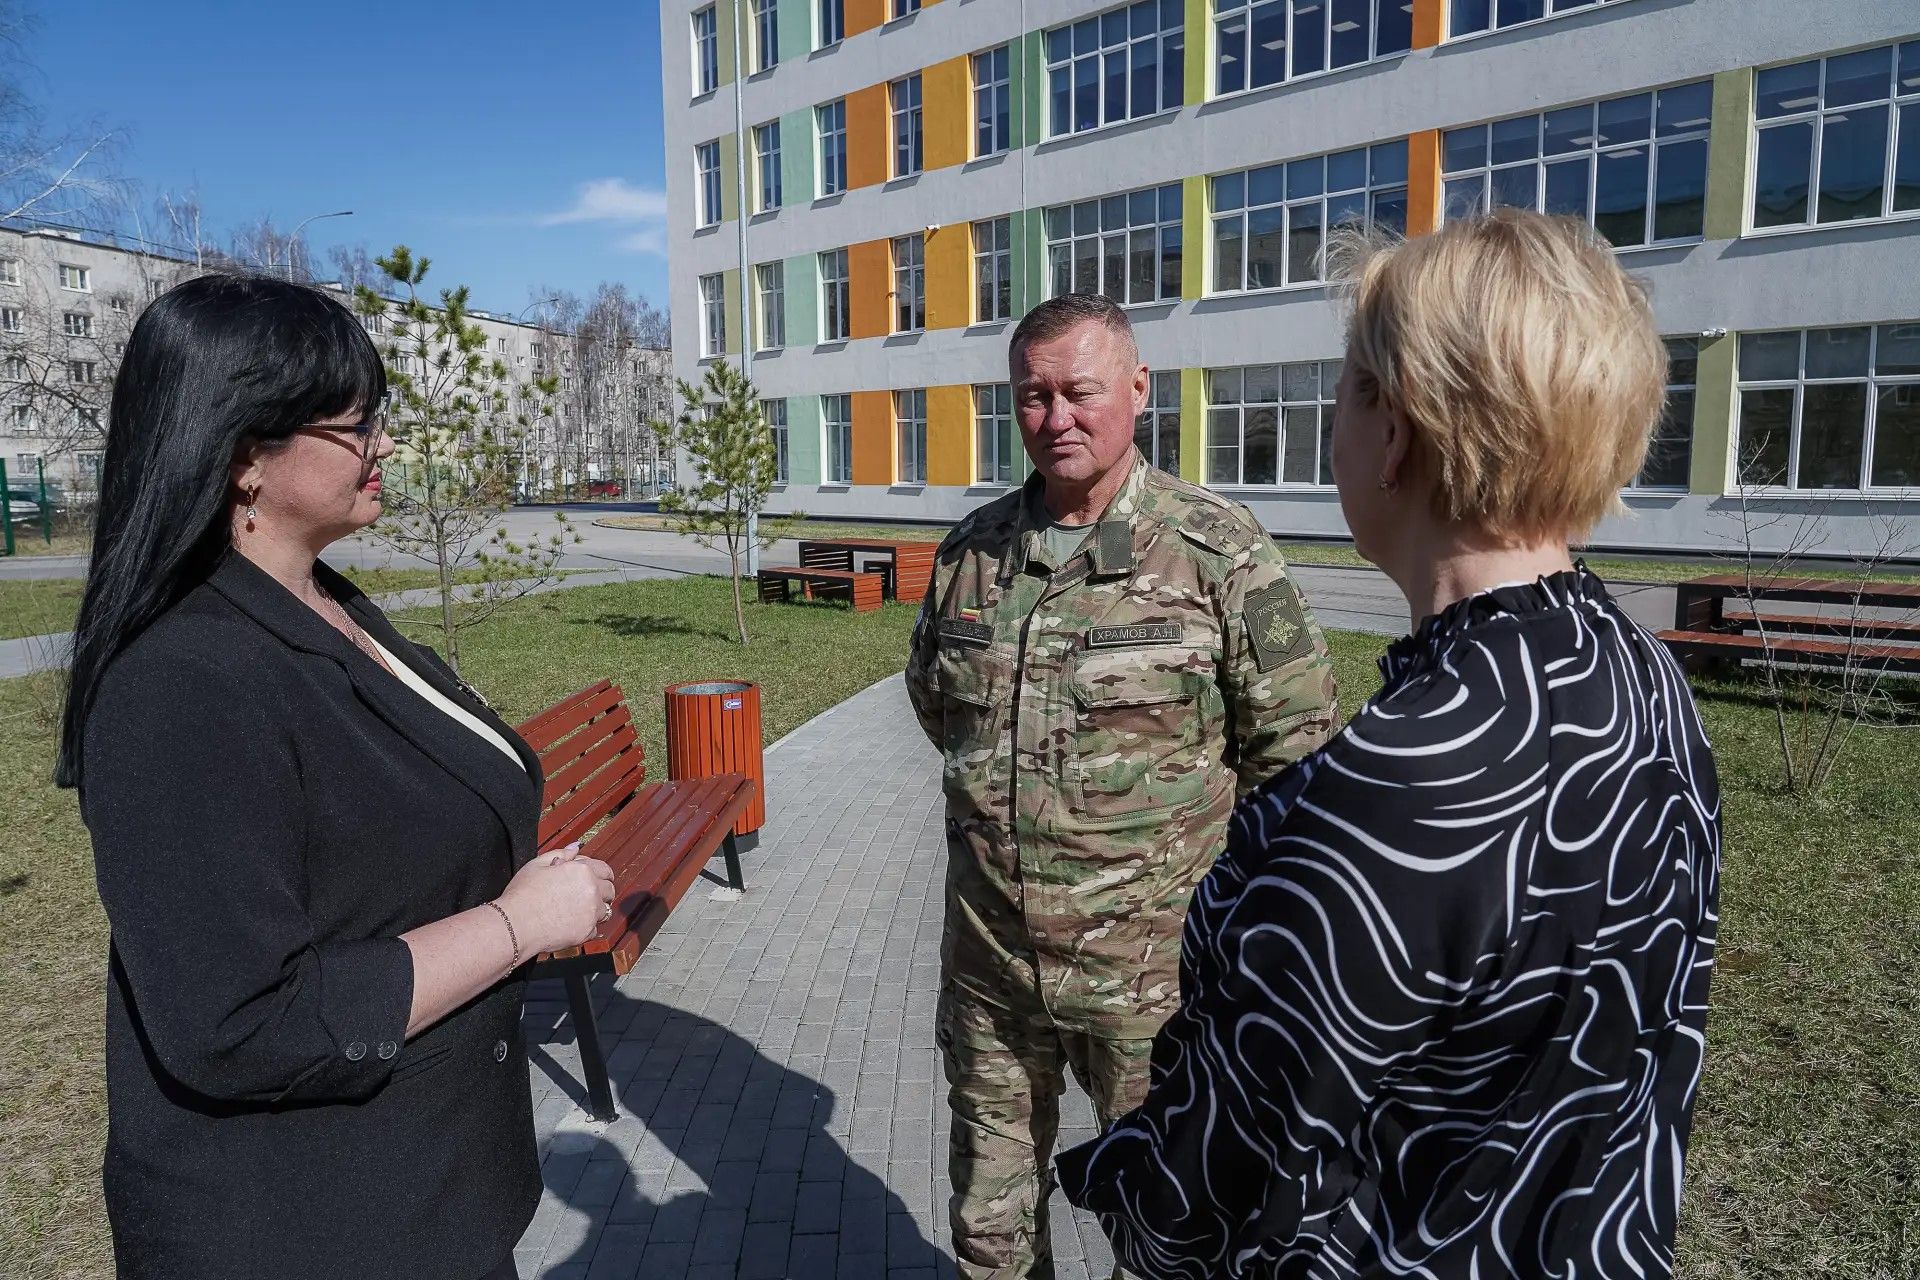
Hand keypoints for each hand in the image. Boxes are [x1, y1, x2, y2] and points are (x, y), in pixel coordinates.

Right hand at [495, 842, 614, 955]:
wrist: (515, 924)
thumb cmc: (522, 894)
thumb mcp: (537, 864)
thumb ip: (561, 853)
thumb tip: (576, 848)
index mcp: (582, 871)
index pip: (604, 870)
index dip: (600, 873)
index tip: (594, 878)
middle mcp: (592, 890)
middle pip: (609, 890)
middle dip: (601, 892)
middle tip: (585, 896)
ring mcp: (591, 912)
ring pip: (605, 910)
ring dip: (595, 910)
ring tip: (576, 911)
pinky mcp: (587, 932)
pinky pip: (594, 929)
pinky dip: (586, 927)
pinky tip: (570, 924)